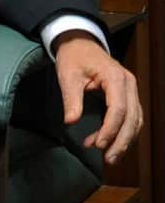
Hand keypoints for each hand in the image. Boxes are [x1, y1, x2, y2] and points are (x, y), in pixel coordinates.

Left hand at [53, 31, 142, 164]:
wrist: (79, 43)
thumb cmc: (73, 57)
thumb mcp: (68, 75)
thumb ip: (71, 98)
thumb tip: (70, 121)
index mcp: (115, 77)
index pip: (118, 108)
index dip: (110, 129)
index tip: (99, 144)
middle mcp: (129, 84)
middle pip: (132, 118)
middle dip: (121, 141)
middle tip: (109, 159)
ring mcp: (131, 90)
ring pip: (135, 120)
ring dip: (124, 140)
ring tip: (109, 156)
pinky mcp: (128, 95)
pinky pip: (131, 117)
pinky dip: (122, 131)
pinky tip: (107, 142)